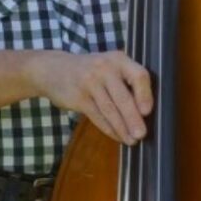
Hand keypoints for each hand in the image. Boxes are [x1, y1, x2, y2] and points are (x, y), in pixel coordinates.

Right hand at [34, 50, 151, 145]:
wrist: (53, 68)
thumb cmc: (90, 70)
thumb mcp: (109, 67)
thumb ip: (126, 82)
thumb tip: (144, 113)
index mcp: (118, 59)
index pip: (138, 75)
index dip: (145, 95)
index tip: (147, 112)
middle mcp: (104, 68)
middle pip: (123, 97)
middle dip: (133, 119)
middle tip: (141, 135)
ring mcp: (89, 82)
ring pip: (110, 110)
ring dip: (122, 128)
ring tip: (131, 140)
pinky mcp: (78, 97)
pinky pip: (97, 116)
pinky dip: (109, 129)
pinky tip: (117, 136)